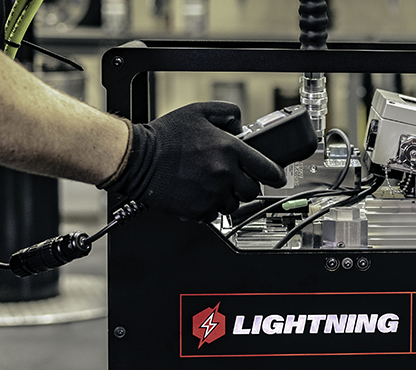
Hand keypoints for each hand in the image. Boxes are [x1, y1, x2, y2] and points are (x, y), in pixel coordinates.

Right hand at [100, 102, 286, 222]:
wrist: (137, 159)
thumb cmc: (164, 136)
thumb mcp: (199, 110)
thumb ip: (227, 113)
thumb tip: (242, 125)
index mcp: (229, 149)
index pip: (267, 168)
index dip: (276, 174)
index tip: (278, 178)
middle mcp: (224, 174)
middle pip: (252, 190)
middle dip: (246, 184)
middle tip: (234, 178)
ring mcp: (211, 194)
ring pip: (234, 204)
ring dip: (228, 197)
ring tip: (212, 185)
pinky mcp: (198, 210)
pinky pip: (215, 214)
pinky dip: (210, 207)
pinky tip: (199, 194)